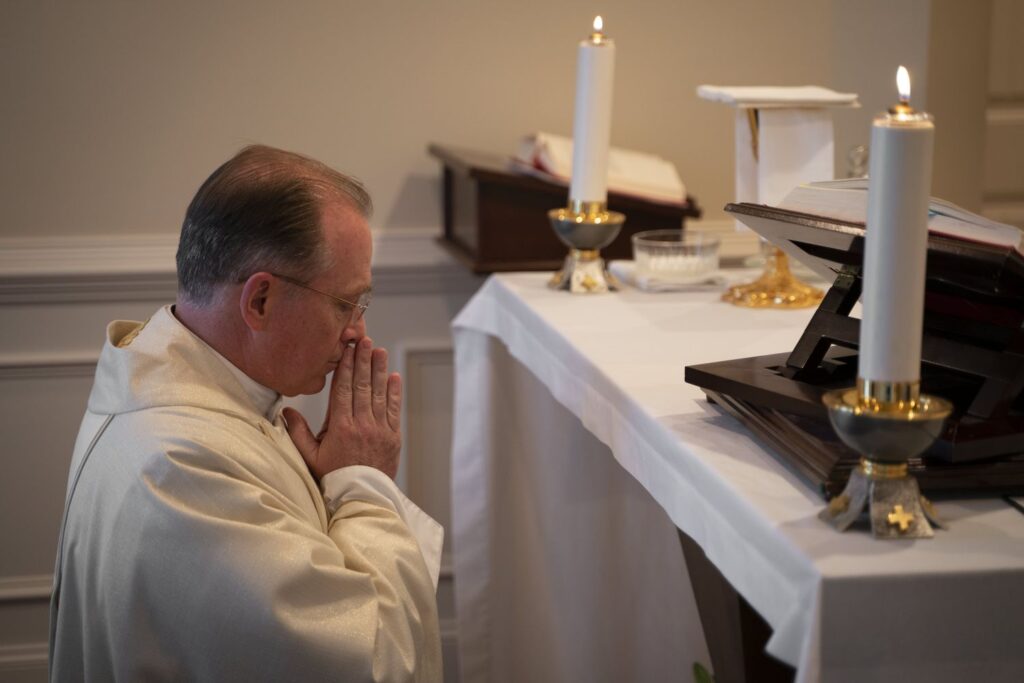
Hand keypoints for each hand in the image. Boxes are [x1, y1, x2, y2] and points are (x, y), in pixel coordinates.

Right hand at [284, 337, 401, 480]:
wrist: (360, 498)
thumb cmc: (332, 478)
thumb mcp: (310, 457)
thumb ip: (298, 433)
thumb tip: (285, 410)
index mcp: (340, 428)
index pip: (343, 390)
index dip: (346, 367)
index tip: (347, 350)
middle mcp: (362, 425)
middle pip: (362, 386)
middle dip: (363, 361)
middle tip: (364, 341)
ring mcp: (380, 431)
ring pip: (379, 394)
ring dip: (379, 370)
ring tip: (379, 351)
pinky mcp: (393, 438)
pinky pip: (394, 410)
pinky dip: (394, 392)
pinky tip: (393, 377)